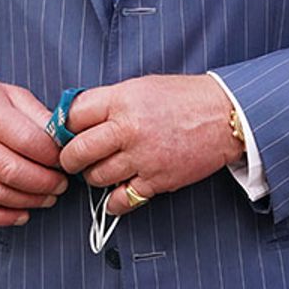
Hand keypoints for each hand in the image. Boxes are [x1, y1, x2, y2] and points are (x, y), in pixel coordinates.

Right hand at [0, 80, 67, 226]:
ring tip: (48, 197)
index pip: (27, 140)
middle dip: (45, 182)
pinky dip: (4, 217)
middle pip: (13, 172)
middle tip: (61, 183)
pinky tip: (23, 214)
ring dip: (30, 201)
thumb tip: (64, 137)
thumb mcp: (8, 94)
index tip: (65, 158)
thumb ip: (37, 114)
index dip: (52, 155)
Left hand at [61, 75, 241, 214]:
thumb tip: (76, 117)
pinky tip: (115, 192)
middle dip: (69, 158)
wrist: (223, 115)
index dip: (65, 125)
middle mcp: (128, 129)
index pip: (73, 116)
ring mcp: (142, 157)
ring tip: (99, 169)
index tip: (65, 132)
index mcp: (121, 100)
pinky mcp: (157, 181)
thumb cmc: (181, 98)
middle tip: (71, 159)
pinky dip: (114, 201)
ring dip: (92, 177)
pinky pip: (122, 199)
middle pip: (77, 151)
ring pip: (96, 177)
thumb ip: (108, 102)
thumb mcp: (139, 87)